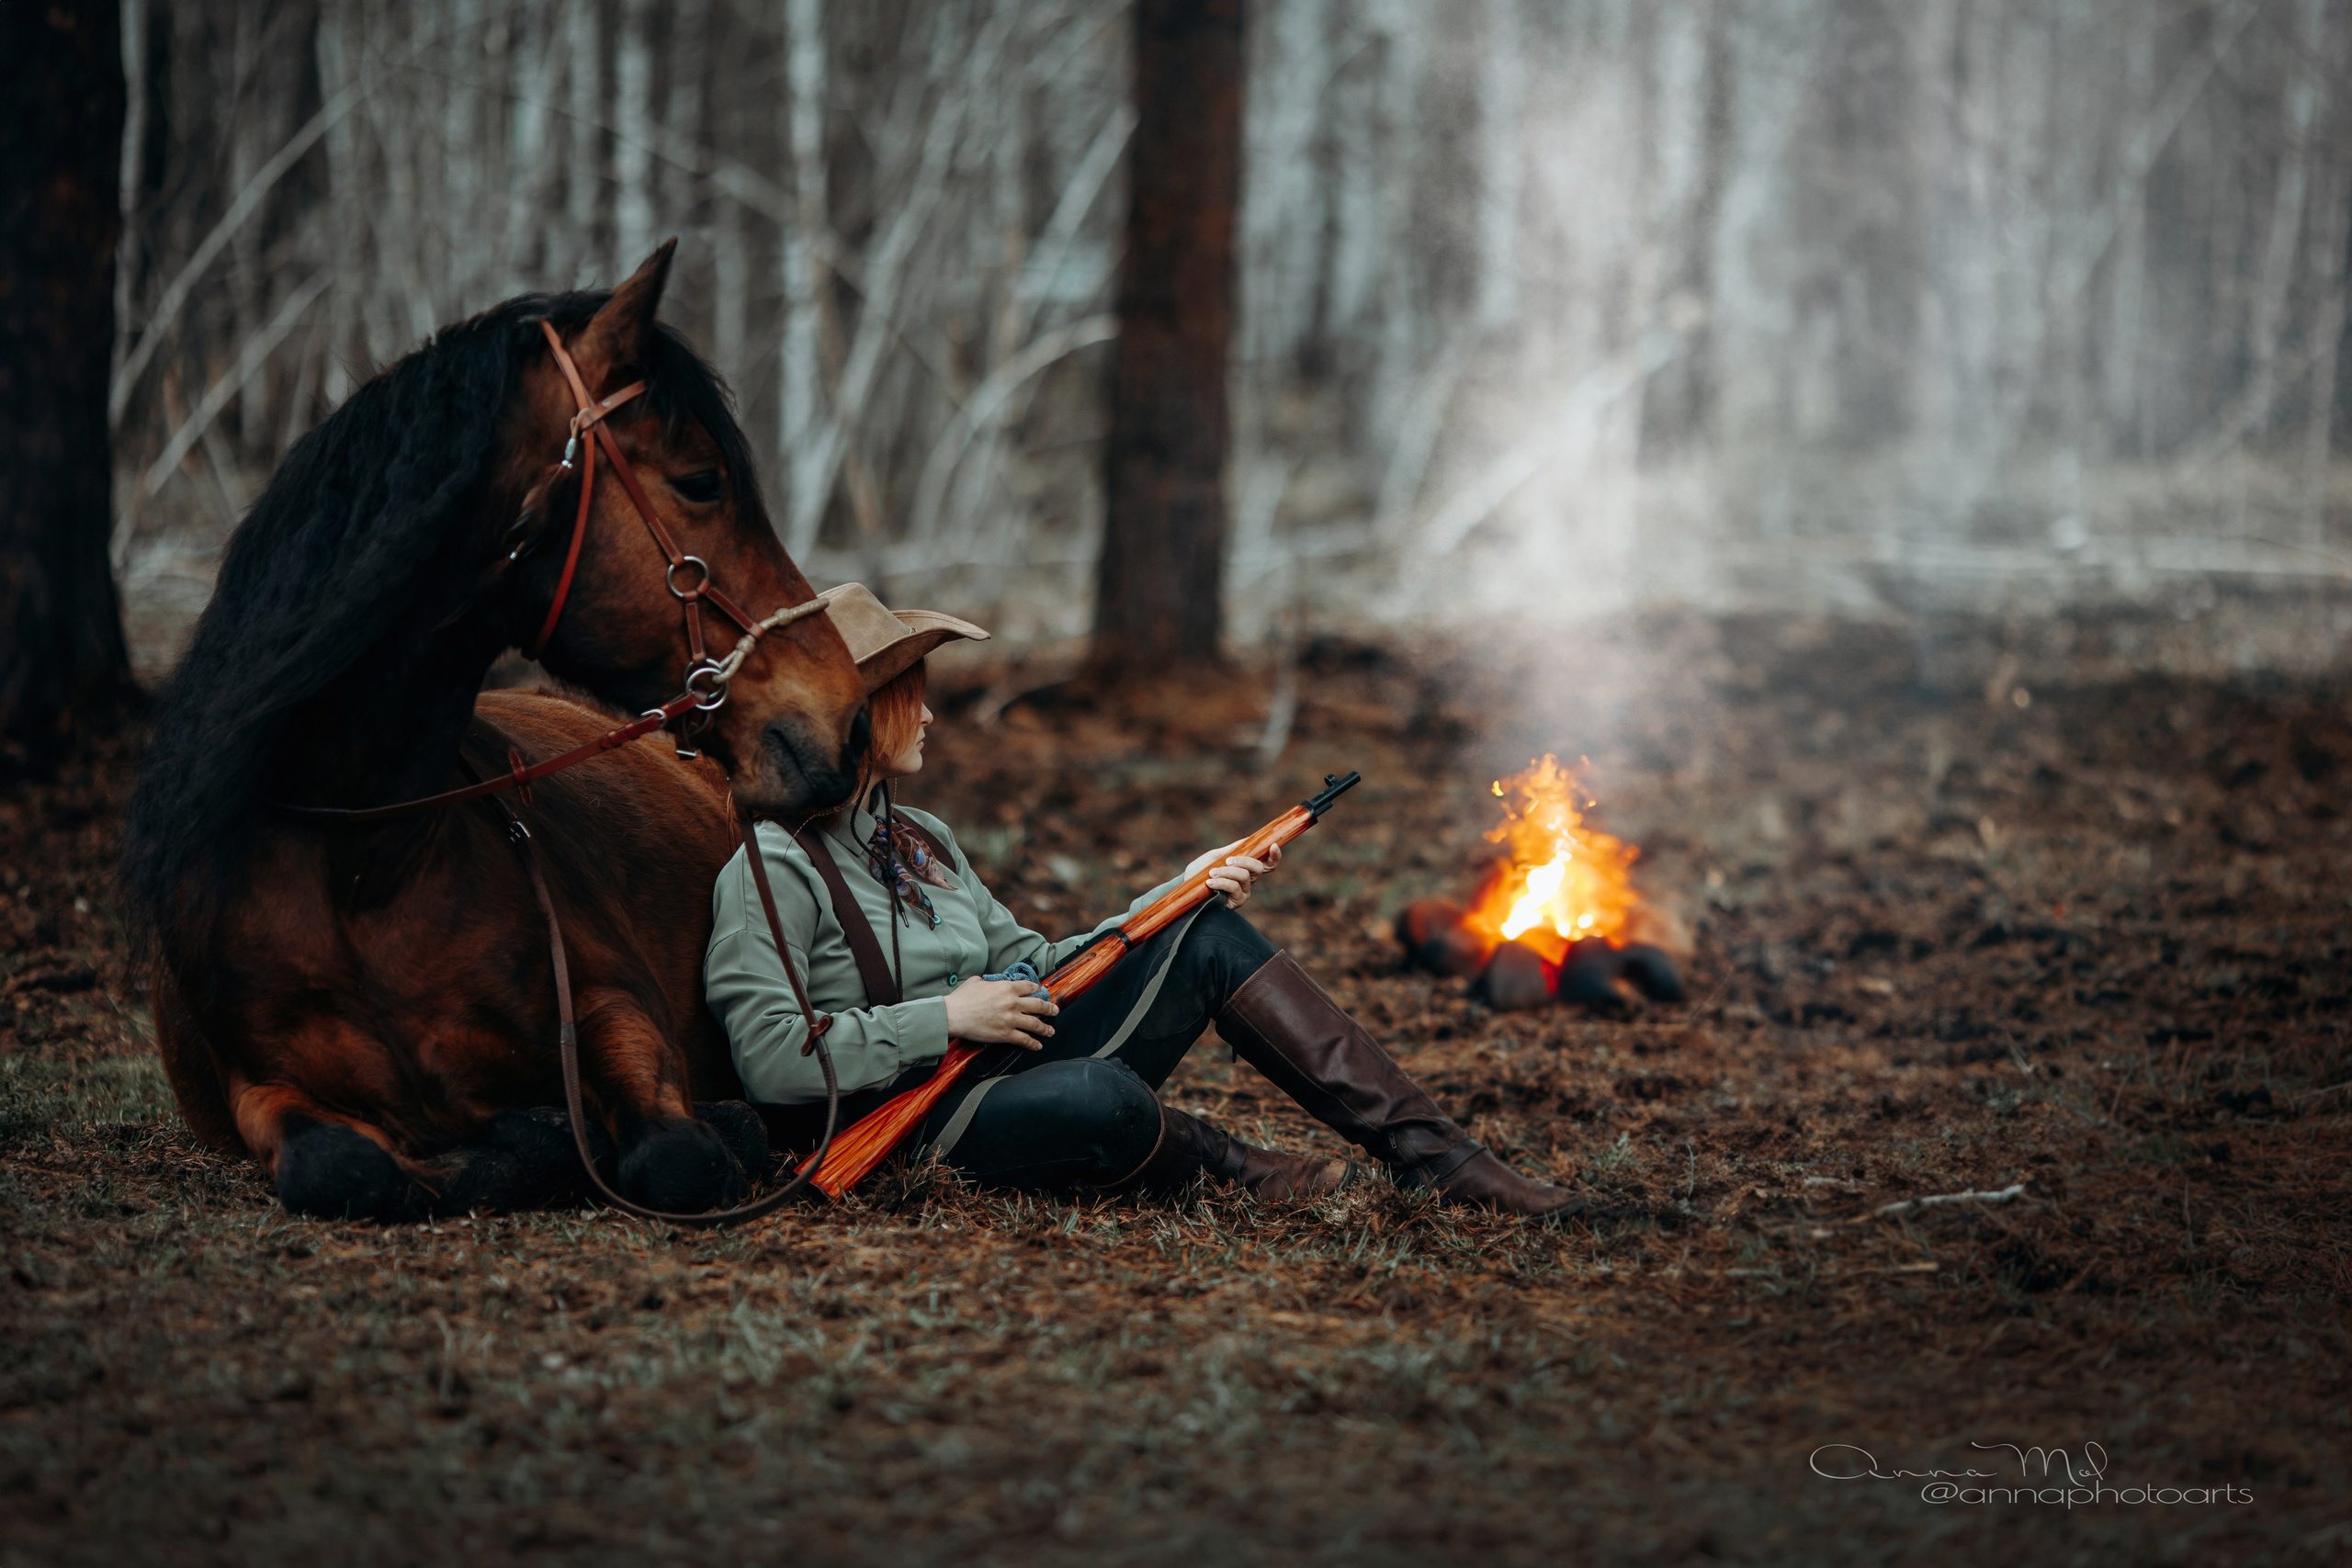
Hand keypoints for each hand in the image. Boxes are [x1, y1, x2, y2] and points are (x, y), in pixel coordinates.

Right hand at [943, 976, 1057, 1048]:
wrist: (953, 1015)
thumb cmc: (962, 999)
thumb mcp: (976, 981)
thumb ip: (987, 981)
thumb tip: (988, 981)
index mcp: (1007, 987)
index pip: (1030, 987)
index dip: (1038, 990)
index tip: (1041, 993)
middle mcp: (1013, 1003)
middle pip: (1038, 1006)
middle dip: (1050, 1009)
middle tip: (1055, 1011)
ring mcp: (1011, 1019)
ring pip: (1035, 1024)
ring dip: (1045, 1028)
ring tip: (1051, 1031)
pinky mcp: (1005, 1034)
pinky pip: (1024, 1040)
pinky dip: (1033, 1043)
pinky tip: (1038, 1045)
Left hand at [1184, 838, 1279, 909]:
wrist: (1186, 887)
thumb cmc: (1201, 871)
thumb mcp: (1215, 856)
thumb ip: (1232, 849)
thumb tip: (1248, 839)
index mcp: (1246, 868)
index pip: (1267, 864)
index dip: (1274, 856)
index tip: (1274, 845)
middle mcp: (1248, 881)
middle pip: (1259, 868)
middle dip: (1244, 861)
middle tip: (1227, 860)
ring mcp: (1243, 892)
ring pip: (1244, 876)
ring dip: (1227, 872)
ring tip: (1211, 873)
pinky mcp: (1235, 903)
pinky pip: (1234, 888)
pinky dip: (1222, 882)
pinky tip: (1209, 883)